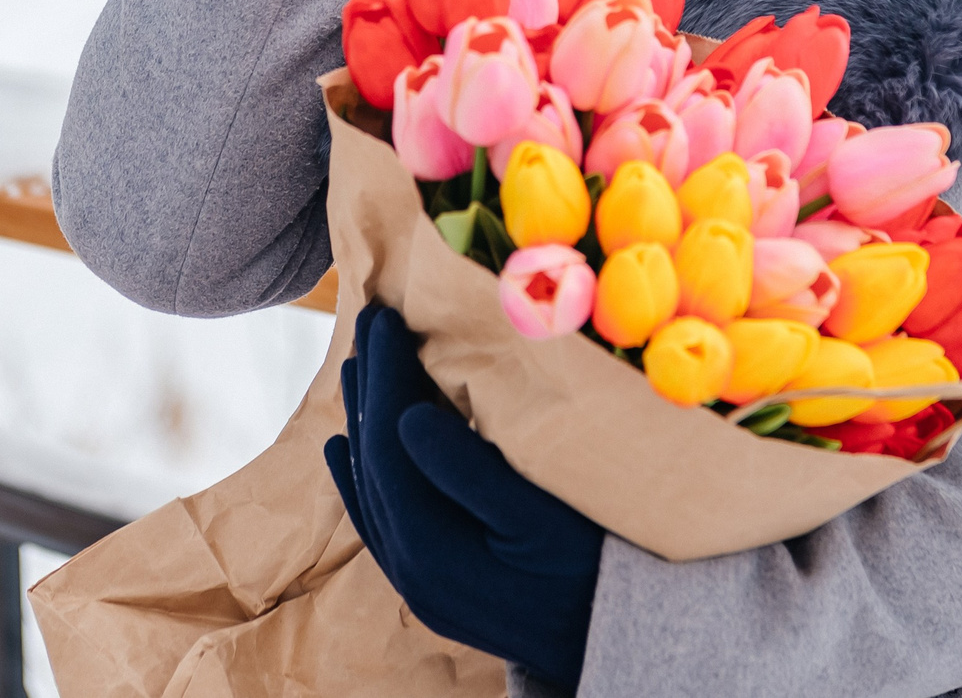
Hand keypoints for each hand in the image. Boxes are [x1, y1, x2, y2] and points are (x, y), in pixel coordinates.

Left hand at [323, 305, 602, 689]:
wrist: (618, 643)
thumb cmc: (592, 573)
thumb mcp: (540, 518)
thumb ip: (469, 472)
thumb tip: (408, 418)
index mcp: (430, 551)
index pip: (388, 445)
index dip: (385, 376)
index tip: (387, 319)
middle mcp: (409, 571)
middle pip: (372, 462)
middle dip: (370, 387)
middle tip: (370, 320)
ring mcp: (417, 582)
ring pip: (373, 487)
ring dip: (364, 422)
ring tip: (359, 365)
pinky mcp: (433, 583)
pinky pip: (378, 519)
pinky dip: (360, 475)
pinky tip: (343, 447)